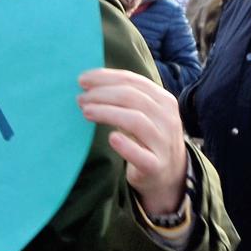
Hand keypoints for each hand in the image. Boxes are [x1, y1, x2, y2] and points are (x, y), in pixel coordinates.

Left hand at [76, 68, 189, 220]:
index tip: (82, 80)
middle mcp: (167, 118)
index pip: (133, 81)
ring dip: (107, 113)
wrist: (170, 173)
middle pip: (132, 97)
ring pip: (135, 120)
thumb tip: (88, 82)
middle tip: (80, 99)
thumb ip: (125, 97)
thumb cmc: (148, 137)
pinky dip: (126, 146)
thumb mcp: (144, 113)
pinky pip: (141, 155)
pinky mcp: (156, 166)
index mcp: (164, 100)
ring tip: (86, 112)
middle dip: (102, 94)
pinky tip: (111, 138)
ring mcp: (163, 143)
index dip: (105, 78)